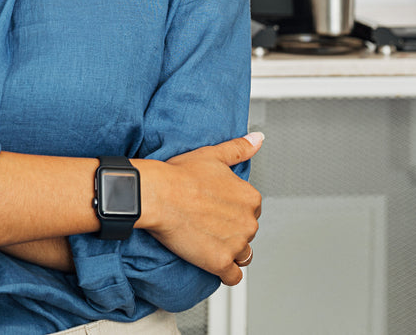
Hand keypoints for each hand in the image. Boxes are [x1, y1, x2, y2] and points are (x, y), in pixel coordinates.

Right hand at [138, 132, 262, 285]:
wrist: (158, 195)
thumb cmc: (179, 175)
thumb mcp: (213, 155)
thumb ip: (240, 148)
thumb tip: (258, 139)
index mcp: (250, 197)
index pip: (251, 210)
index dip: (232, 210)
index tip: (216, 209)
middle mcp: (249, 221)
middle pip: (247, 233)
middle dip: (231, 231)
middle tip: (207, 224)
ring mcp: (236, 244)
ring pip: (243, 255)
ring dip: (230, 252)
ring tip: (209, 243)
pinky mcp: (221, 262)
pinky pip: (233, 277)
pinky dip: (225, 273)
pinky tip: (212, 262)